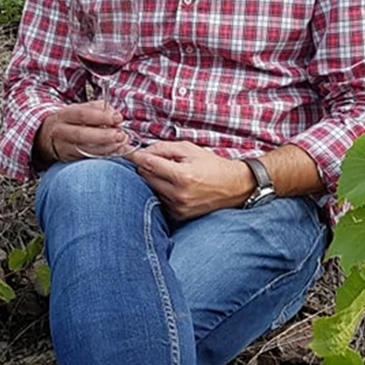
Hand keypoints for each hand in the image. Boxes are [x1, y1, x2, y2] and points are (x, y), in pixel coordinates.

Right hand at [35, 101, 131, 163]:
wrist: (45, 137)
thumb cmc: (69, 122)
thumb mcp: (78, 109)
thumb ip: (97, 108)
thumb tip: (113, 113)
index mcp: (64, 115)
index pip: (82, 115)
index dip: (101, 116)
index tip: (117, 118)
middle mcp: (61, 132)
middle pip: (81, 135)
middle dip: (104, 136)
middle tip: (120, 135)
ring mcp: (64, 148)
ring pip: (85, 150)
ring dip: (106, 148)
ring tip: (121, 144)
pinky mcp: (68, 160)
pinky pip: (87, 160)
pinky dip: (102, 157)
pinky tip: (115, 153)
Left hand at [131, 141, 251, 221]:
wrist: (235, 187)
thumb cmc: (212, 165)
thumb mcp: (189, 149)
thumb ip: (163, 148)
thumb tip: (142, 151)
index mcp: (182, 176)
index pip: (148, 164)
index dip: (136, 156)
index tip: (129, 153)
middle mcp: (179, 195)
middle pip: (145, 178)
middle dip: (147, 167)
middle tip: (156, 160)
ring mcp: (179, 208)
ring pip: (151, 190)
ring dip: (154, 180)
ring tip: (170, 174)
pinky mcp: (179, 216)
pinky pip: (160, 200)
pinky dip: (162, 192)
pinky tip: (173, 186)